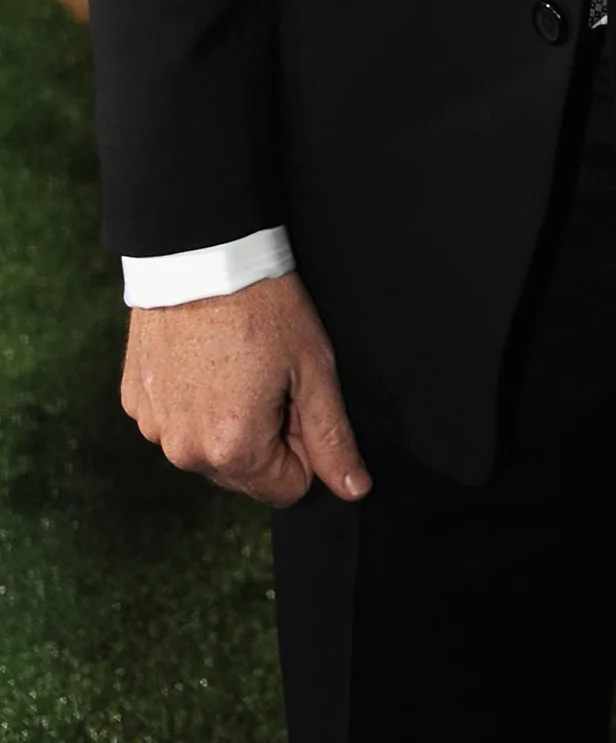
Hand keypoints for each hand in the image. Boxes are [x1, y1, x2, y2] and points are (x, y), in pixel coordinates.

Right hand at [121, 273, 370, 510]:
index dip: (304, 444)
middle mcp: (184, 453)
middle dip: (266, 435)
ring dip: (227, 420)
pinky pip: (176, 423)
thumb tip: (354, 489)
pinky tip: (202, 359)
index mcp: (232, 451)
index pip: (287, 488)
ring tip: (236, 362)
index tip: (298, 395)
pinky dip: (193, 401)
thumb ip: (332, 437)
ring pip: (208, 449)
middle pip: (246, 472)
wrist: (201, 253)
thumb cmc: (265, 308)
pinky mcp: (134, 403)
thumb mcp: (313, 369)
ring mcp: (154, 429)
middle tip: (269, 374)